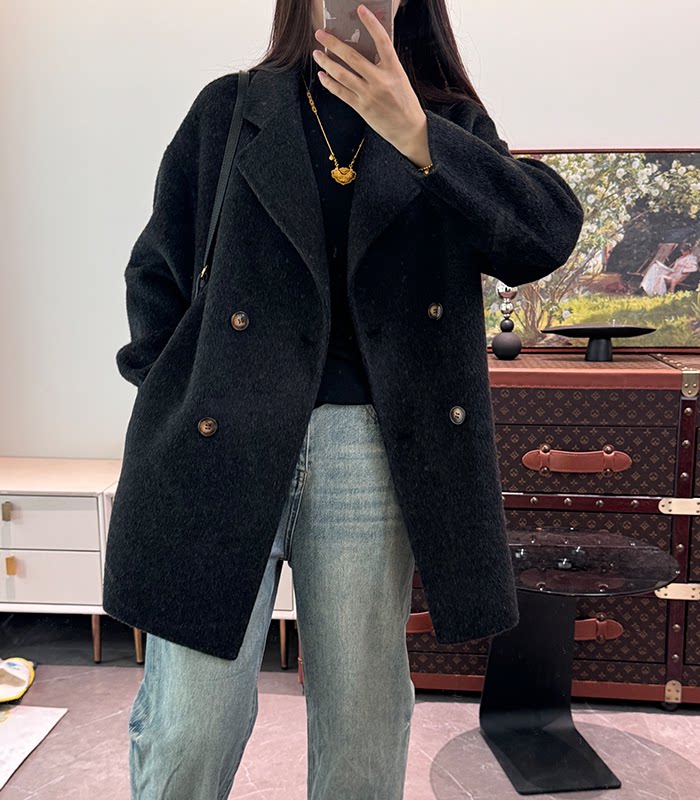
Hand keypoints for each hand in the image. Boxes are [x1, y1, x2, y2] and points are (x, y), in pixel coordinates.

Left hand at [312, 3, 429, 166]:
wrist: (409, 129)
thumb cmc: (404, 101)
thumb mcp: (399, 78)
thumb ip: (385, 64)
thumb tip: (368, 47)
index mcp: (394, 69)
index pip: (382, 41)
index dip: (371, 23)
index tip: (361, 9)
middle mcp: (380, 80)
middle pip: (353, 57)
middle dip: (333, 44)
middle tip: (320, 34)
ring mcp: (369, 94)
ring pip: (343, 75)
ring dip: (326, 63)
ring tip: (316, 53)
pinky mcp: (362, 107)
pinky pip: (341, 93)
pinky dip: (330, 83)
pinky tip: (322, 75)